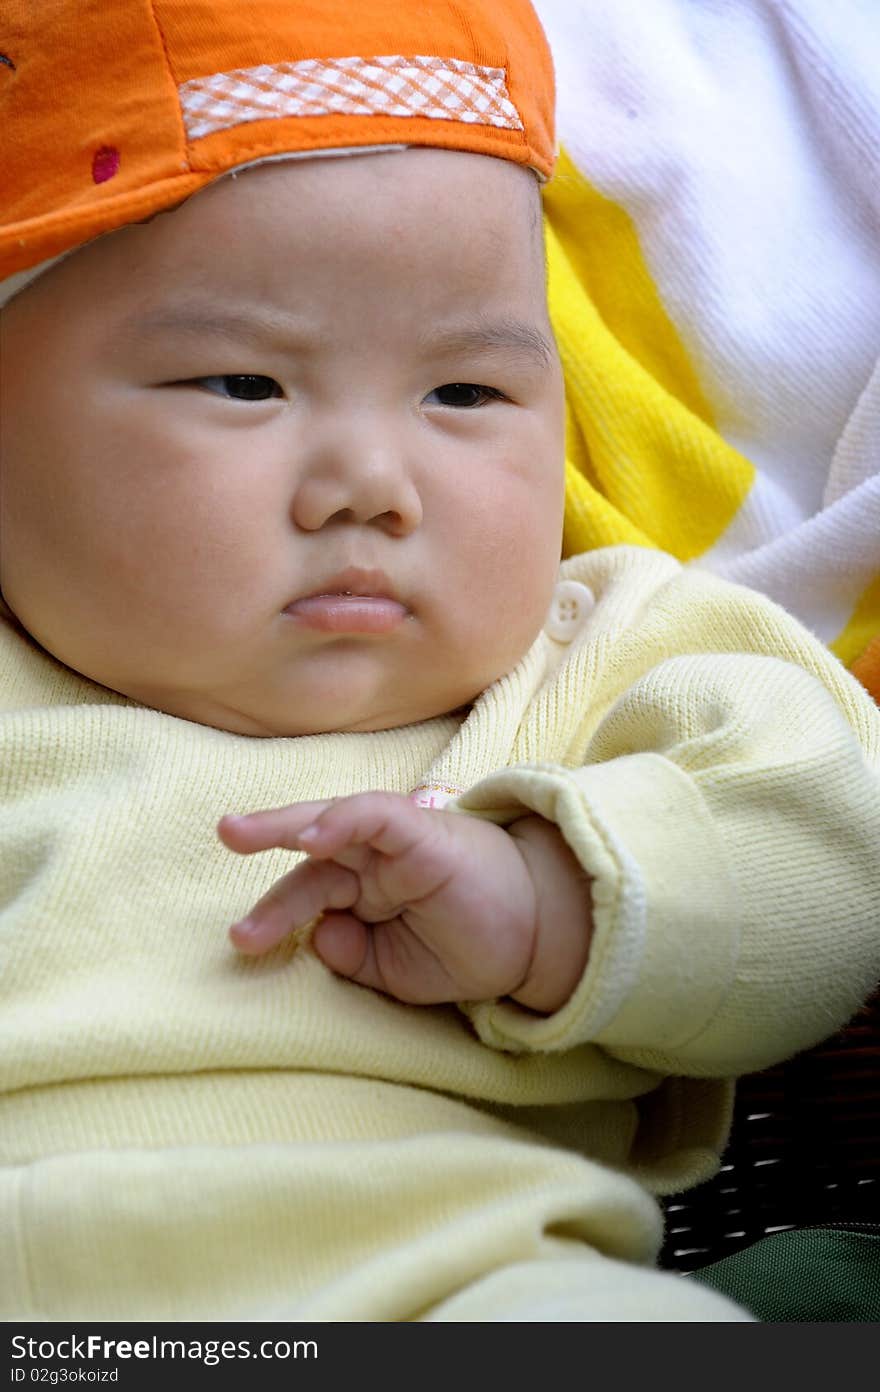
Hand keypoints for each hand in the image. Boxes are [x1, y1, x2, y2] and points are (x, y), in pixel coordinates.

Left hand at [219, 793, 591, 1012]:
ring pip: (335, 821)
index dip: (276, 911)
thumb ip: (354, 957)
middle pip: (312, 847)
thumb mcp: (396, 972)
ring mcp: (398, 843)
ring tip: (239, 832)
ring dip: (287, 824)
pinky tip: (313, 836)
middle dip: (264, 836)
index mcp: (366, 888)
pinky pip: (377, 815)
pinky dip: (343, 820)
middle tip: (224, 833)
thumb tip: (319, 937)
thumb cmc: (466, 947)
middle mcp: (375, 859)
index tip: (244, 941)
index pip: (311, 888)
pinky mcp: (424, 834)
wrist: (537, 938)